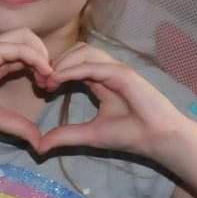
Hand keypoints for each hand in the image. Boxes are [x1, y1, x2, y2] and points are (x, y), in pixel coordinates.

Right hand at [0, 29, 53, 150]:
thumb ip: (19, 127)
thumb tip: (40, 144)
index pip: (26, 54)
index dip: (41, 67)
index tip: (47, 88)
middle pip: (30, 39)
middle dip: (45, 56)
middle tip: (50, 80)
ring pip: (26, 36)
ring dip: (42, 53)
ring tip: (47, 74)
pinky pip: (19, 47)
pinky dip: (36, 57)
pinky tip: (43, 72)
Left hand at [34, 42, 191, 158]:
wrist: (157, 139)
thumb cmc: (129, 135)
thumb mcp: (89, 135)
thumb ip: (65, 136)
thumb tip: (39, 146)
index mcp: (101, 80)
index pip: (74, 63)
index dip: (55, 70)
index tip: (41, 87)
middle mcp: (108, 70)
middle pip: (76, 51)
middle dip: (56, 62)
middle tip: (42, 83)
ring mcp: (116, 69)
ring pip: (83, 51)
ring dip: (62, 63)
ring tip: (49, 81)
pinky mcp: (123, 73)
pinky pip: (92, 65)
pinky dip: (72, 70)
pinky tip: (57, 80)